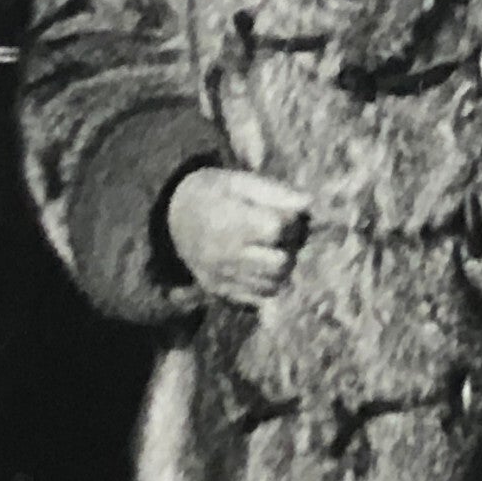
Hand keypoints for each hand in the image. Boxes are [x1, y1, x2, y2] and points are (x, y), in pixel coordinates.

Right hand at [165, 167, 310, 305]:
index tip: (285, 213)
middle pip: (280, 263)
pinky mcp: (221, 293)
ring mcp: (222, 278)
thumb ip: (274, 192)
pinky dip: (268, 283)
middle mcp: (225, 255)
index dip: (290, 220)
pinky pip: (259, 299)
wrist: (173, 217)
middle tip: (283, 234)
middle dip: (290, 247)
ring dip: (282, 266)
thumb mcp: (240, 181)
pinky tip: (261, 264)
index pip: (277, 229)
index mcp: (230, 223)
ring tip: (272, 248)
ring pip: (274, 284)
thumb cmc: (215, 194)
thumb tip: (309, 203)